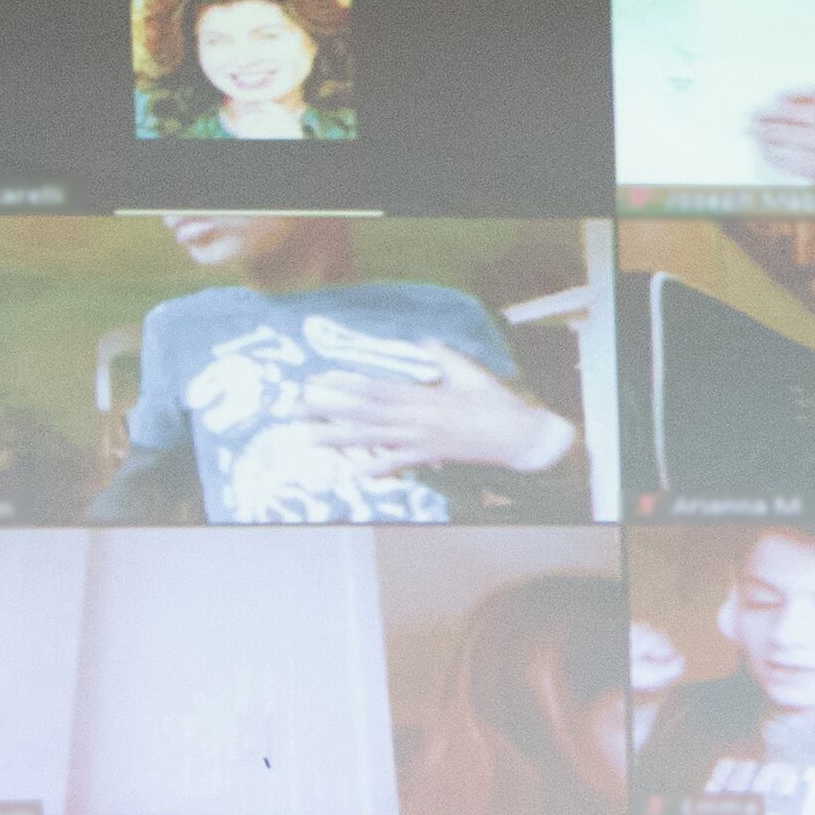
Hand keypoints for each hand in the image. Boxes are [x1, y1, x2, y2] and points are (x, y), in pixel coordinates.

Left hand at [299, 349, 579, 478]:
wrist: (521, 434)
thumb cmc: (497, 403)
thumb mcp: (468, 373)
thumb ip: (443, 358)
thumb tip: (426, 342)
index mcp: (422, 393)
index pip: (374, 387)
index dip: (342, 384)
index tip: (315, 381)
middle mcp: (416, 414)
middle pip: (362, 409)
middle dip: (326, 407)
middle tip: (294, 407)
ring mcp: (422, 437)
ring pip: (371, 436)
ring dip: (337, 437)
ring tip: (308, 437)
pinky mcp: (433, 456)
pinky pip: (399, 463)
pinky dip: (376, 468)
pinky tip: (352, 472)